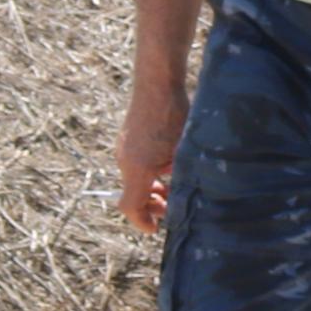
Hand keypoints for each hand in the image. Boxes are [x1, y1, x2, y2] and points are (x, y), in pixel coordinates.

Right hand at [115, 76, 187, 230]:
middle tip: (171, 208)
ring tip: (172, 188)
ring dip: (152, 188)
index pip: (129, 207)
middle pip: (132, 194)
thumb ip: (179, 176)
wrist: (157, 82)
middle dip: (151, 205)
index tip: (155, 228)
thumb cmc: (173, 116)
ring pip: (134, 179)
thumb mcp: (182, 151)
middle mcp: (125, 160)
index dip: (141, 221)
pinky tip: (168, 166)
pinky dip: (148, 173)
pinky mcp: (128, 138)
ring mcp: (124, 148)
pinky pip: (135, 164)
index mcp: (136, 168)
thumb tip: (186, 196)